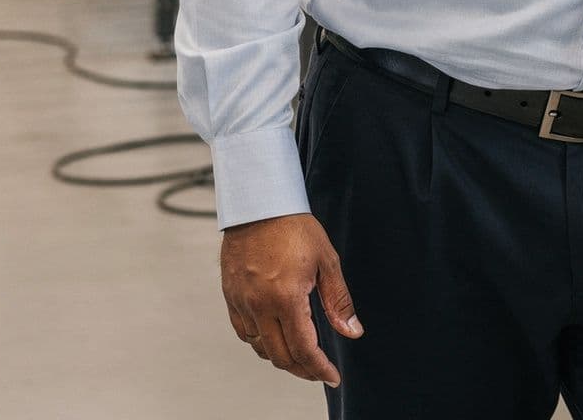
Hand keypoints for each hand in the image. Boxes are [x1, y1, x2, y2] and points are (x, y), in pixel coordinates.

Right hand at [220, 213, 362, 383]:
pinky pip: (244, 332)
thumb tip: (352, 331)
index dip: (319, 369)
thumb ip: (338, 301)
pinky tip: (274, 337)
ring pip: (260, 347)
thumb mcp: (327, 261)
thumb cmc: (293, 227)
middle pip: (280, 356)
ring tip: (300, 355)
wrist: (258, 204)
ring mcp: (242, 302)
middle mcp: (259, 306)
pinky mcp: (230, 296)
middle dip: (303, 369)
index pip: (304, 349)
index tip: (332, 377)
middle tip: (319, 371)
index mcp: (286, 298)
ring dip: (281, 357)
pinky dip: (260, 342)